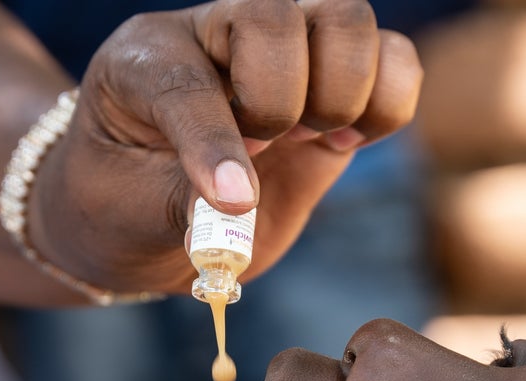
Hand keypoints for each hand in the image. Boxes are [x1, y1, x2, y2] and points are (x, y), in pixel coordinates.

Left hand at [27, 0, 422, 295]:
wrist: (154, 216)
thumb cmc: (130, 203)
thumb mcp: (132, 211)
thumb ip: (181, 205)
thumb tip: (238, 208)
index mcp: (149, 55)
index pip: (188, 79)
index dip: (213, 140)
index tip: (231, 201)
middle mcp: (221, 34)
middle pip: (277, 15)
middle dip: (279, 101)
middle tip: (262, 149)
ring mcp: (286, 54)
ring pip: (348, 20)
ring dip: (341, 94)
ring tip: (309, 140)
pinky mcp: (335, 86)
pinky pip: (396, 61)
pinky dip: (389, 104)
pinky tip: (345, 142)